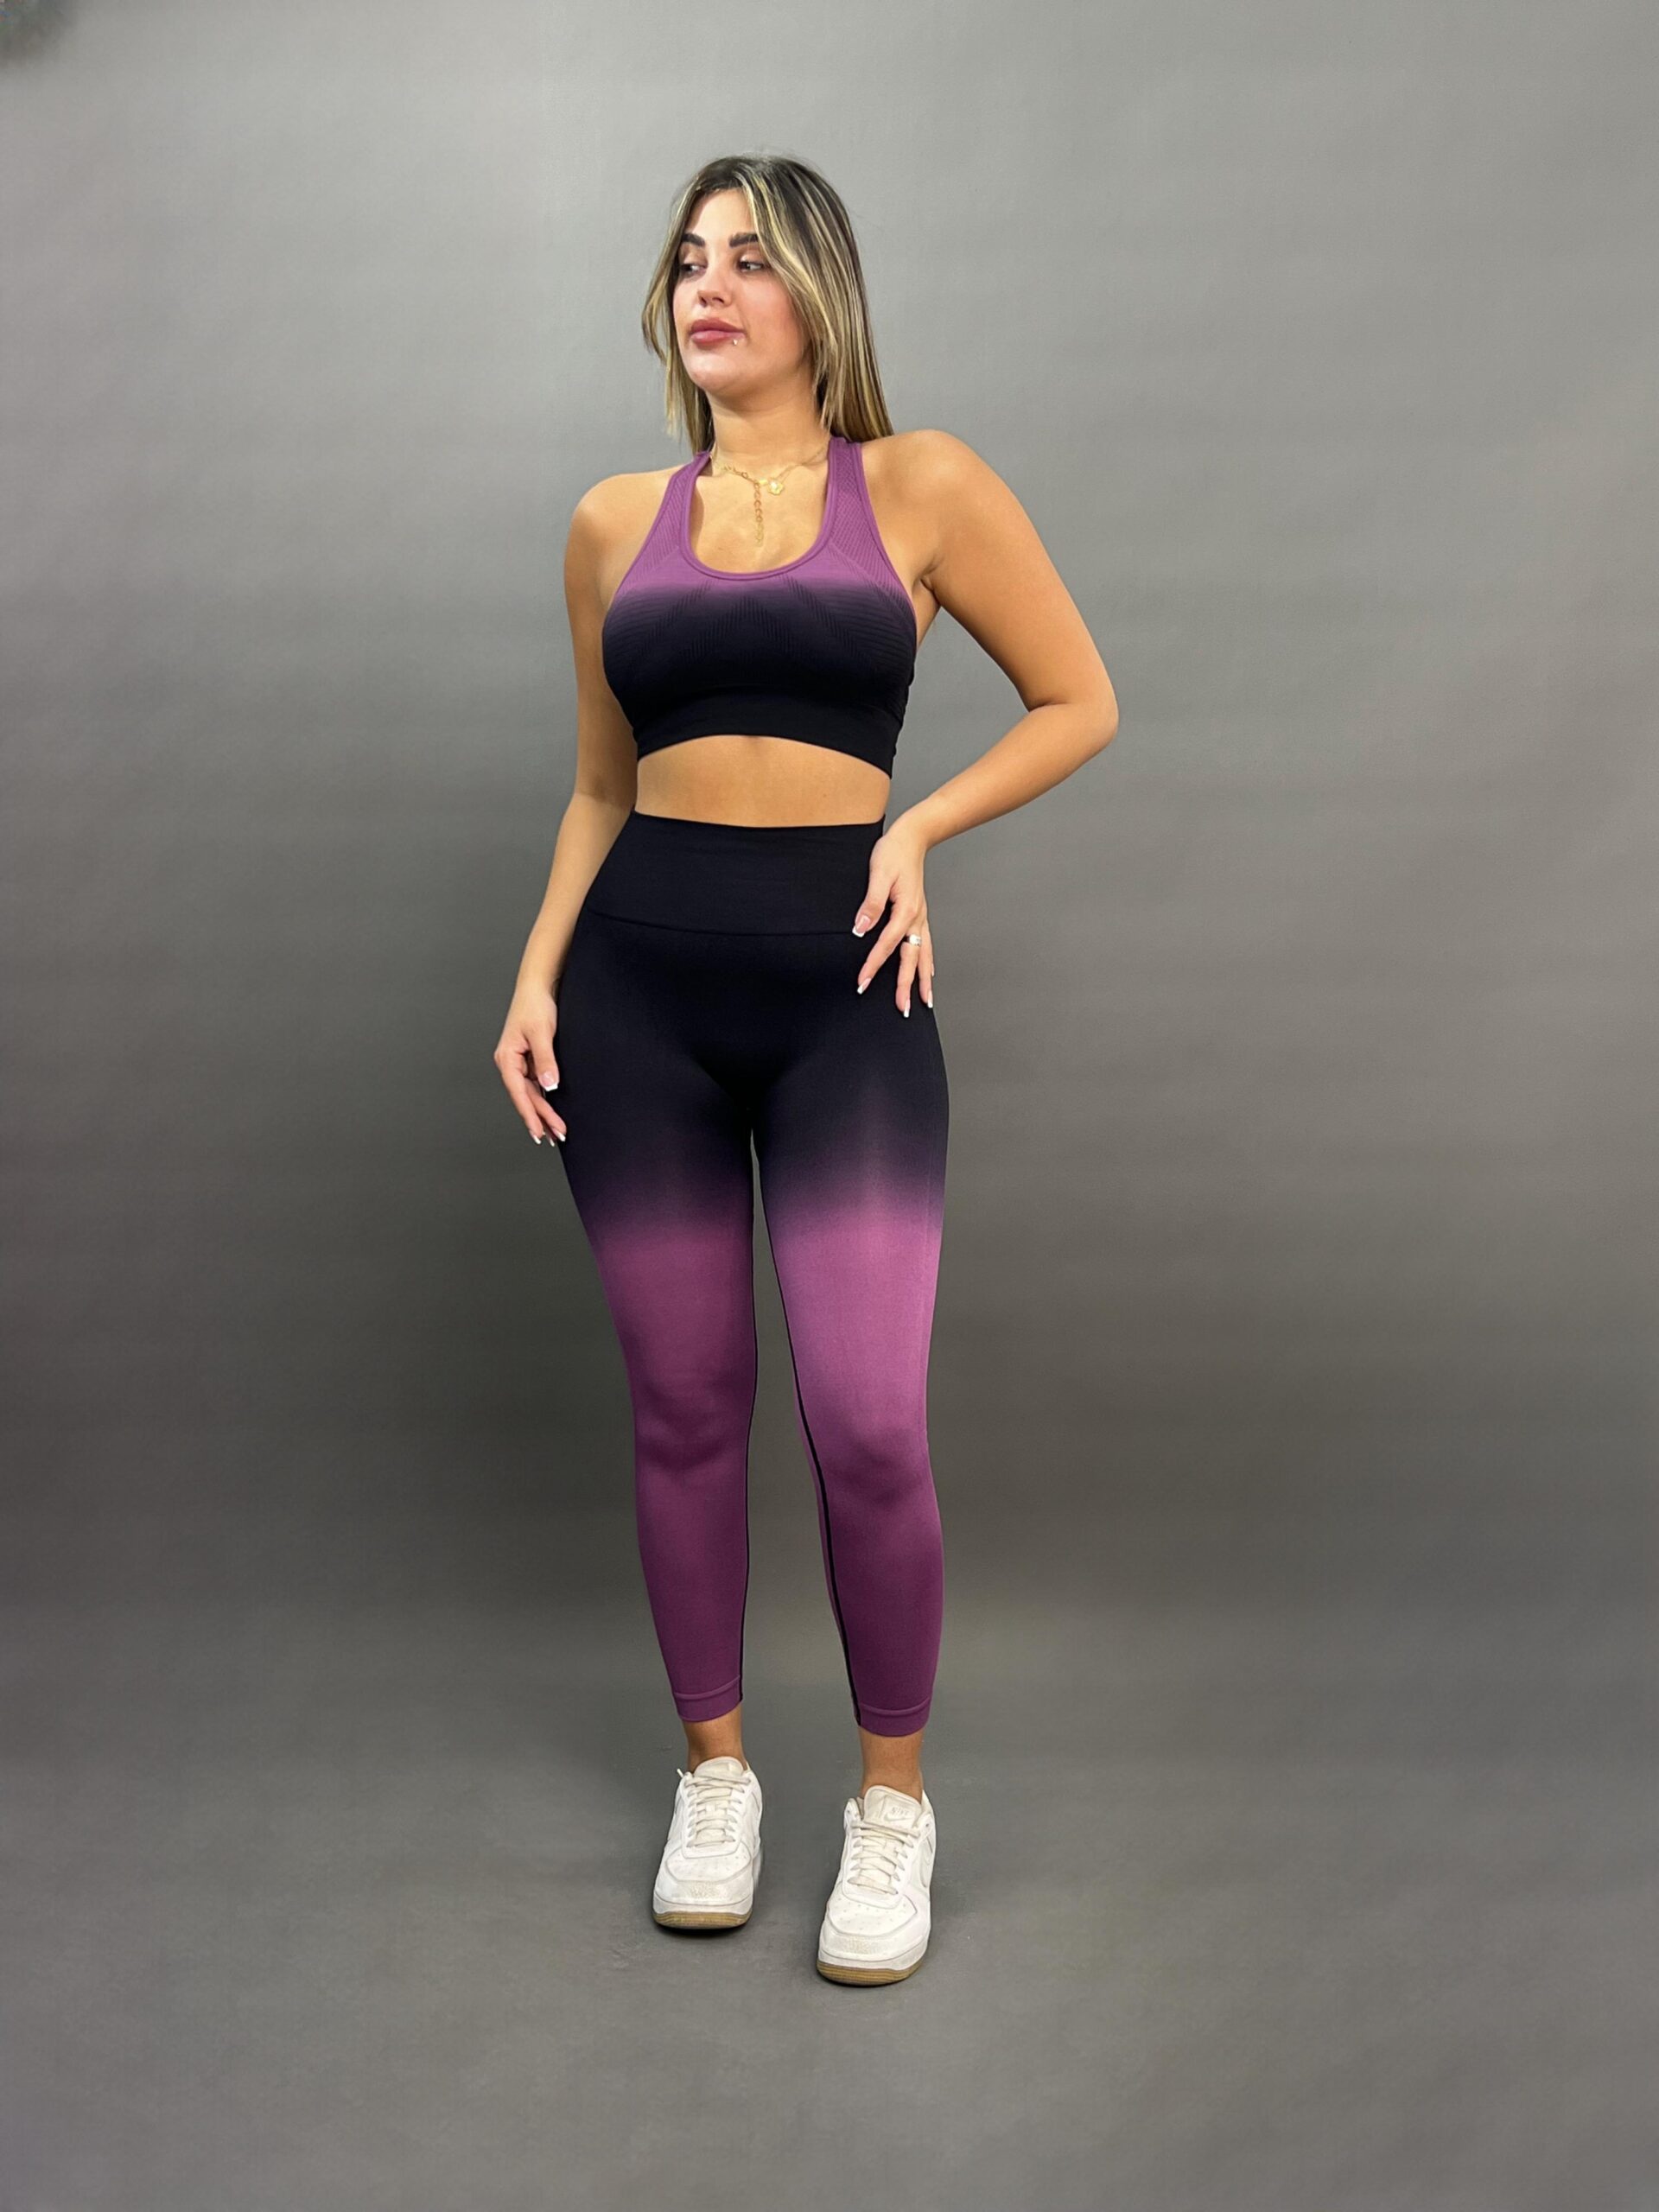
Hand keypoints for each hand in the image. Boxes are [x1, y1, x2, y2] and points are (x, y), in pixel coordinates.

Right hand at [494, 980, 566, 1144]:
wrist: (538, 987)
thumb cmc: (535, 1006)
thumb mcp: (541, 1033)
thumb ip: (545, 1060)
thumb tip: (549, 1085)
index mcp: (507, 1059)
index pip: (519, 1093)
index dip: (530, 1115)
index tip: (539, 1132)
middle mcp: (511, 1064)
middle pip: (526, 1097)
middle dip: (541, 1118)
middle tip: (556, 1136)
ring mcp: (520, 1063)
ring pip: (531, 1094)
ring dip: (543, 1112)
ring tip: (555, 1132)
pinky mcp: (531, 1060)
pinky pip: (536, 1085)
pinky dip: (545, 1099)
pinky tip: (552, 1112)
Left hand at [851, 817, 934, 1015]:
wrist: (912, 837)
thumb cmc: (893, 853)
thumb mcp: (878, 874)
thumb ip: (871, 903)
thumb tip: (861, 927)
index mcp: (905, 911)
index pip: (886, 945)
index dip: (873, 966)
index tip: (863, 984)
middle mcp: (917, 918)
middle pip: (911, 959)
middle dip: (906, 986)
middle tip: (902, 1009)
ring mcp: (921, 917)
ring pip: (924, 956)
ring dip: (923, 980)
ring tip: (925, 1003)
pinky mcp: (920, 915)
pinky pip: (927, 945)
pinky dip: (928, 963)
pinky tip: (928, 974)